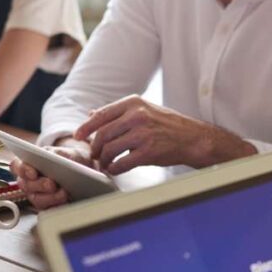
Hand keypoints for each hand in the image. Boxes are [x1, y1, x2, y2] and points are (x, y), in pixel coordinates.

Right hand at [10, 138, 89, 209]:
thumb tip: (51, 156)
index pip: (17, 166)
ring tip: (64, 193)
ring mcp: (36, 194)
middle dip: (40, 185)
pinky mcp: (46, 205)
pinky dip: (57, 205)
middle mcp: (29, 180)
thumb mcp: (63, 152)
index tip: (33, 173)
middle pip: (26, 185)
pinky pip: (48, 209)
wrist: (81, 168)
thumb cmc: (68, 159)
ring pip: (37, 199)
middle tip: (51, 184)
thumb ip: (56, 153)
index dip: (22, 170)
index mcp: (28, 164)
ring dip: (50, 197)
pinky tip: (66, 201)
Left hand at [75, 95, 254, 174]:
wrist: (193, 138)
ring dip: (104, 159)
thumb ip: (118, 112)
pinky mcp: (149, 152)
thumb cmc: (168, 124)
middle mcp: (137, 116)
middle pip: (103, 134)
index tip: (79, 135)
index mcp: (134, 103)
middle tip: (95, 154)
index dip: (86, 127)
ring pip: (110, 149)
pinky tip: (116, 169)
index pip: (101, 114)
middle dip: (95, 147)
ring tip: (105, 163)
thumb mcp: (144, 109)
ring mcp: (143, 134)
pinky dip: (115, 168)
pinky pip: (122, 163)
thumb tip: (92, 114)